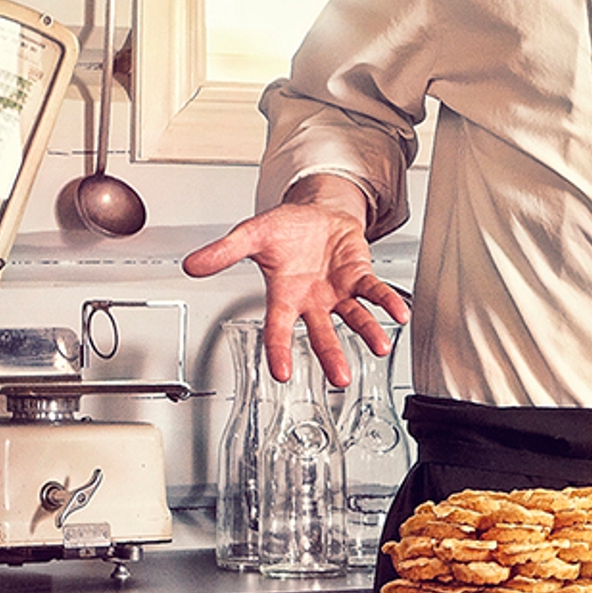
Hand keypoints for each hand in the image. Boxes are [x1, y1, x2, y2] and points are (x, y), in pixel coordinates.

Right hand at [180, 180, 407, 385]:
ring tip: (381, 347)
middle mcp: (312, 301)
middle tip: (341, 379)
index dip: (279, 350)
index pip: (278, 328)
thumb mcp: (251, 234)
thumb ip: (224, 252)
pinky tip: (400, 313)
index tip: (282, 373)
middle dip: (331, 355)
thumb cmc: (285, 230)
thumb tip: (191, 264)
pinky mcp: (359, 277)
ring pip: (354, 317)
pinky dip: (387, 301)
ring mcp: (338, 292)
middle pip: (321, 333)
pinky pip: (375, 291)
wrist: (315, 213)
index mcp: (283, 295)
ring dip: (368, 331)